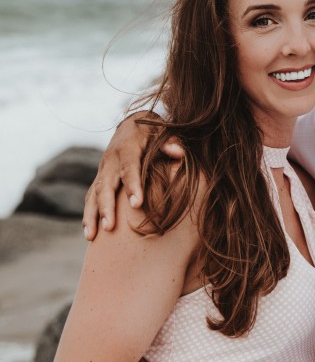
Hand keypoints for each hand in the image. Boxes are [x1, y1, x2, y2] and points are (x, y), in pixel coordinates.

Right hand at [83, 113, 183, 239]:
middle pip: (106, 185)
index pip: (129, 168)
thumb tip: (178, 153)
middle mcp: (111, 160)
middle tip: (110, 227)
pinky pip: (91, 197)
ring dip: (92, 215)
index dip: (132, 185)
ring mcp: (103, 170)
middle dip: (106, 206)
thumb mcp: (163, 132)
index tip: (136, 204)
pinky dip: (89, 214)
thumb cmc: (153, 132)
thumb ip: (171, 142)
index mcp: (128, 148)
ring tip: (92, 237)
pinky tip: (90, 233)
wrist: (132, 124)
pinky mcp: (99, 178)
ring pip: (94, 194)